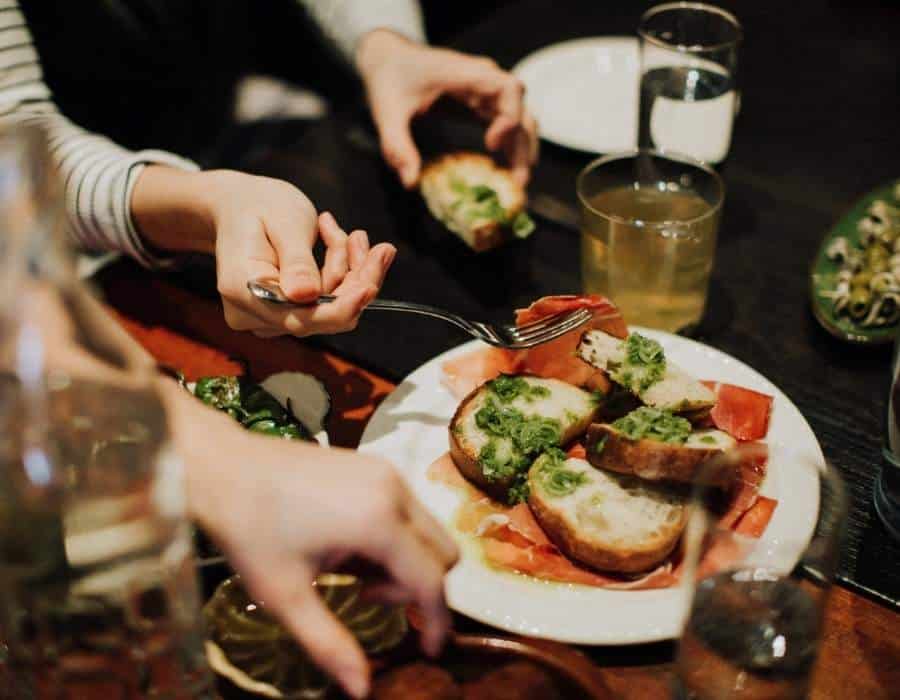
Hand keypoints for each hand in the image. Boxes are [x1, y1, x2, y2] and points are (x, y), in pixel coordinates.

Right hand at [132, 167, 395, 336]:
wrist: (237, 205)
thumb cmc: (257, 205)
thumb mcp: (282, 221)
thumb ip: (296, 260)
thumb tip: (306, 296)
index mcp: (243, 289)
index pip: (299, 318)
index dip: (340, 308)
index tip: (370, 286)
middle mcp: (251, 313)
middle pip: (320, 317)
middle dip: (357, 283)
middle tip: (382, 249)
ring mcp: (266, 318)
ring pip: (328, 310)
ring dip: (350, 273)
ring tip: (352, 235)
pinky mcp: (283, 313)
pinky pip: (324, 304)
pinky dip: (340, 275)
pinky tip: (339, 243)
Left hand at [174, 396, 457, 698]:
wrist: (223, 467)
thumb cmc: (250, 532)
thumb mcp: (285, 596)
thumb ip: (329, 644)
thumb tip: (361, 689)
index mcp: (378, 522)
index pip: (431, 580)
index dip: (437, 621)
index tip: (428, 650)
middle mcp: (394, 491)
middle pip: (442, 553)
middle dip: (416, 587)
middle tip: (365, 597)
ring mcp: (387, 472)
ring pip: (426, 530)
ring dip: (403, 561)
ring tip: (350, 569)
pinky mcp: (375, 465)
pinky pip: (407, 509)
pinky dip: (393, 536)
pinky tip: (348, 542)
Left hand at [357, 30, 538, 187]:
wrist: (389, 59)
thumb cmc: (390, 78)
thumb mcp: (387, 113)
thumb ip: (397, 146)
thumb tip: (411, 183)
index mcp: (466, 74)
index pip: (509, 89)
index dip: (509, 118)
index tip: (492, 145)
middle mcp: (484, 80)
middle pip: (521, 110)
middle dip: (523, 147)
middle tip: (517, 183)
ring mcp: (486, 91)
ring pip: (520, 119)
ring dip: (523, 150)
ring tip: (517, 183)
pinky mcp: (482, 102)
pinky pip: (507, 123)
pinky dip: (512, 146)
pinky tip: (507, 171)